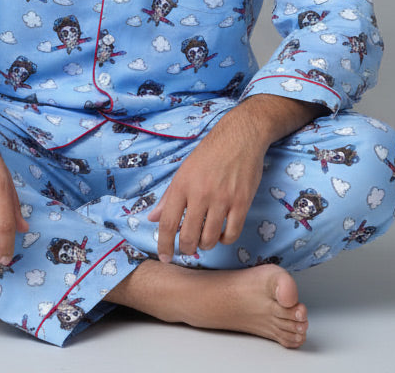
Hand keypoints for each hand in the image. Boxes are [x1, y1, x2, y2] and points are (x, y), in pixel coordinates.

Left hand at [148, 105, 266, 261]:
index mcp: (182, 185)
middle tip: (188, 249)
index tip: (165, 257)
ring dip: (206, 245)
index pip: (168, 223)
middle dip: (187, 249)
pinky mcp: (242, 202)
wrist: (240, 137)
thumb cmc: (209, 153)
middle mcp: (200, 193)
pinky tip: (222, 234)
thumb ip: (168, 196)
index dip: (164, 245)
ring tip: (205, 238)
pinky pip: (232, 233)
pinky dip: (225, 240)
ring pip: (210, 238)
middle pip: (189, 236)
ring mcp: (222, 199)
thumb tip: (152, 218)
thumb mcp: (184, 170)